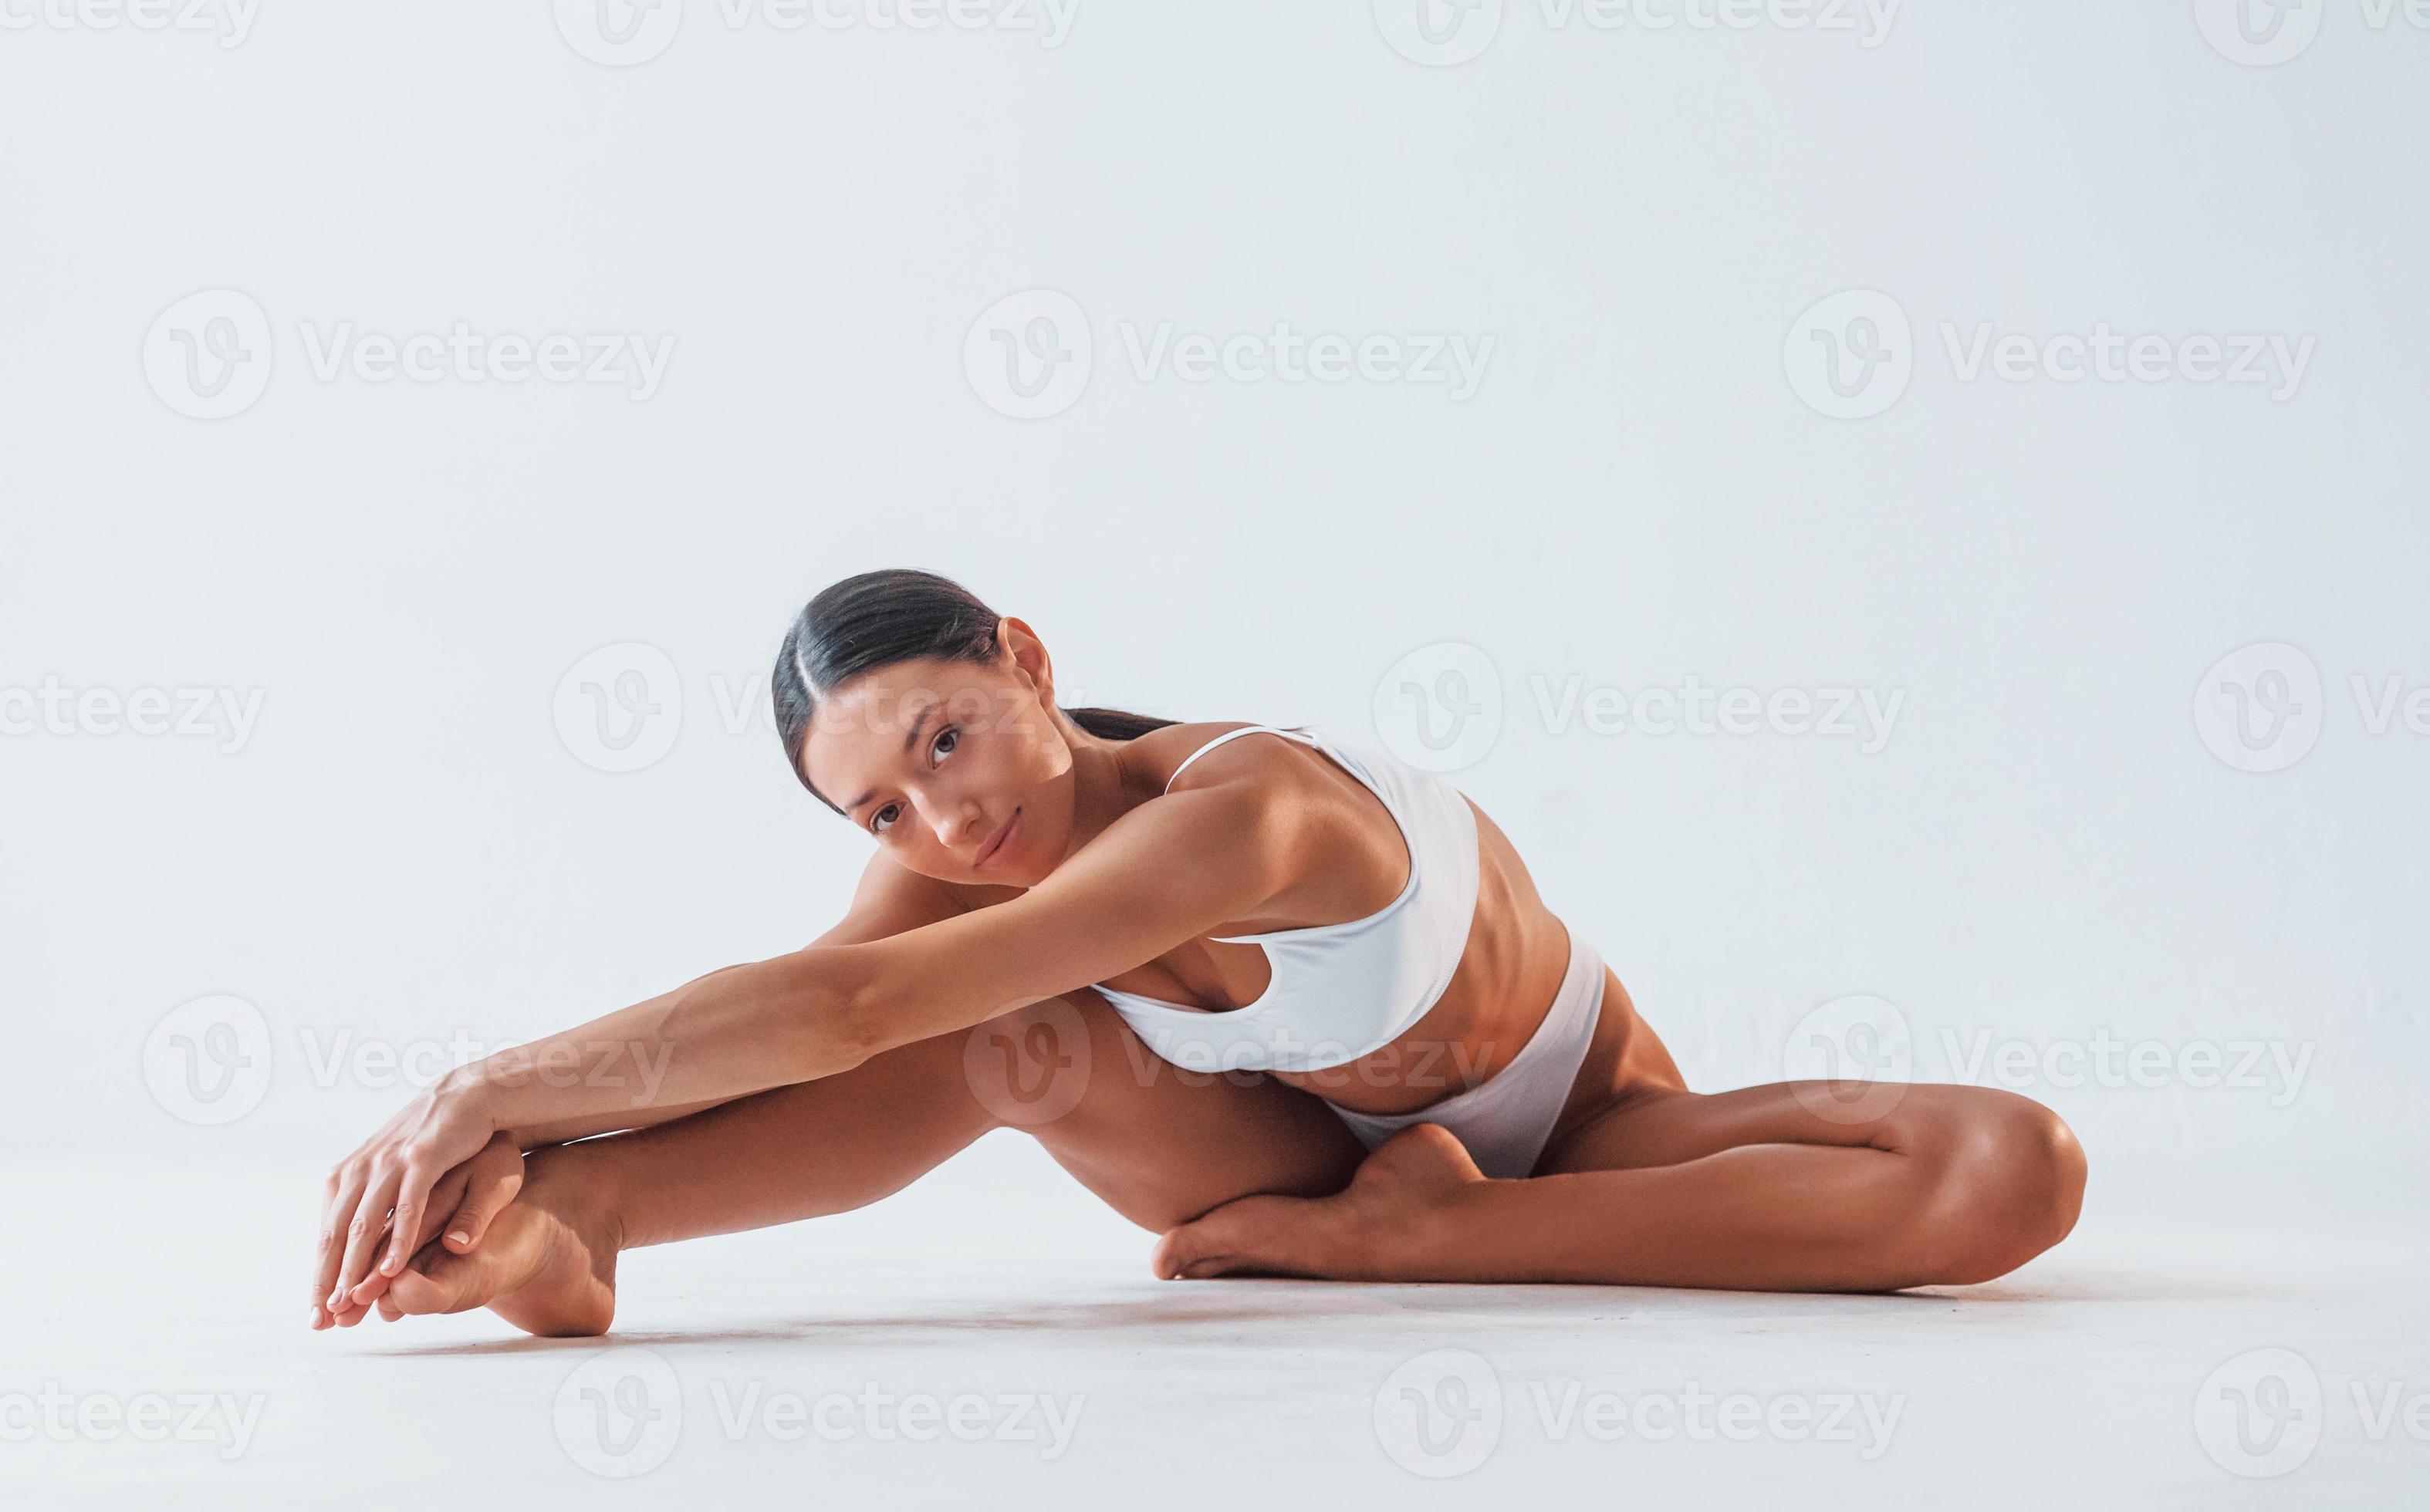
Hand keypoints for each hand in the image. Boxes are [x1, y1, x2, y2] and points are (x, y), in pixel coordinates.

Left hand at [310, 1075, 496, 1327]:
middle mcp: (360, 1169)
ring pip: (366, 1225)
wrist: (468, 1094)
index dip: (321, 1276)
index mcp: (348, 1175)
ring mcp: (390, 1163)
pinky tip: (392, 1268)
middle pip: (337, 1234)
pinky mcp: (422, 1158)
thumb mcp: (393, 1171)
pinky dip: (398, 1240)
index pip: (327, 1234)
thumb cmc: (434, 1140)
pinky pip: (407, 1207)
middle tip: (326, 1319)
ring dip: (356, 1267)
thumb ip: (373, 1203)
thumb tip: (352, 1244)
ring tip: (351, 1303)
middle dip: (329, 1280)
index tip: (318, 1313)